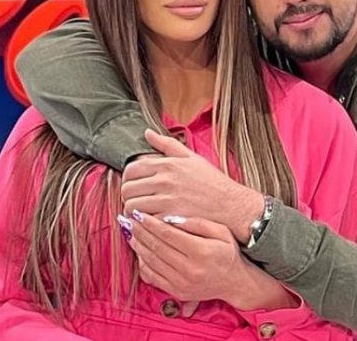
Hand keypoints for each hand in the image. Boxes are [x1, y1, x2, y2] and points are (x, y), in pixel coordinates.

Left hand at [121, 130, 263, 242]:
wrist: (229, 204)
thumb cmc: (212, 182)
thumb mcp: (191, 157)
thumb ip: (166, 144)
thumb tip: (147, 133)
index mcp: (167, 164)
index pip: (131, 169)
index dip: (128, 179)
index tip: (134, 185)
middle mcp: (164, 180)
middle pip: (127, 188)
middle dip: (128, 195)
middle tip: (136, 200)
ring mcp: (166, 199)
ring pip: (131, 206)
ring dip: (132, 211)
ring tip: (140, 213)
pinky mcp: (170, 217)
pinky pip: (143, 221)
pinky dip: (142, 223)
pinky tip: (149, 223)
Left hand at [125, 212, 299, 311]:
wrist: (235, 281)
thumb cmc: (228, 252)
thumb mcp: (220, 231)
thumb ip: (197, 223)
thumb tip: (171, 218)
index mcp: (201, 252)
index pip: (168, 234)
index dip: (150, 223)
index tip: (139, 213)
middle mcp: (189, 269)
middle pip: (156, 247)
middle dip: (140, 231)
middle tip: (128, 219)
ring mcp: (181, 283)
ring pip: (151, 261)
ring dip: (137, 245)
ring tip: (129, 231)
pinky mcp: (176, 292)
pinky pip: (152, 276)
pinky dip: (142, 262)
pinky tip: (138, 250)